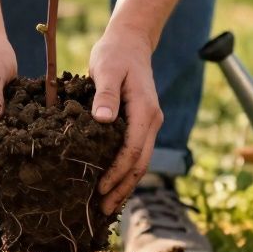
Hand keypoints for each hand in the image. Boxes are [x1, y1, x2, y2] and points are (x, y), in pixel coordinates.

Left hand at [89, 28, 161, 213]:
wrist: (130, 41)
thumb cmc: (115, 53)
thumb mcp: (106, 68)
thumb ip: (105, 93)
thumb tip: (104, 118)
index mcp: (144, 110)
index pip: (133, 150)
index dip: (117, 172)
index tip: (100, 189)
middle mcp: (152, 120)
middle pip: (140, 163)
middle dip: (123, 188)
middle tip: (103, 209)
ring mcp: (149, 123)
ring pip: (141, 162)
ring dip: (126, 184)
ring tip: (107, 205)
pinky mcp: (142, 124)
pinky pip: (137, 153)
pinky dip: (126, 172)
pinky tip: (112, 184)